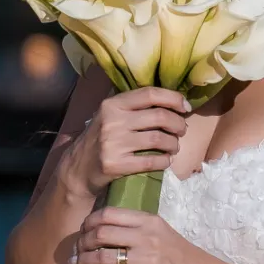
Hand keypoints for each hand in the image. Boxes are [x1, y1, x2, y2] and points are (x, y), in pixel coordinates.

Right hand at [59, 86, 191, 199]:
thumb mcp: (110, 115)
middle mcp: (112, 121)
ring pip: (159, 139)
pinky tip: (165, 160)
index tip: (185, 107)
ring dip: (174, 143)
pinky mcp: (116, 165)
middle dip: (178, 124)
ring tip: (174, 146)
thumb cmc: (101, 138)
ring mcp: (114, 143)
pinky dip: (165, 161)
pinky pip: (152, 161)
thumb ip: (133, 106)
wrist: (78, 169)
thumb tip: (172, 99)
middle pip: (159, 116)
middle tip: (182, 130)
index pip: (150, 94)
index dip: (173, 98)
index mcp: (112, 104)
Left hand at [71, 208, 222, 263]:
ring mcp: (146, 259)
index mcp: (150, 221)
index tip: (83, 230)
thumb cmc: (186, 258)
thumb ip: (140, 230)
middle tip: (75, 249)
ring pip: (101, 256)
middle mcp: (146, 236)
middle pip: (100, 232)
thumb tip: (110, 232)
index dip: (89, 221)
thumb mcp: (164, 234)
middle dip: (81, 241)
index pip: (109, 213)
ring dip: (82, 261)